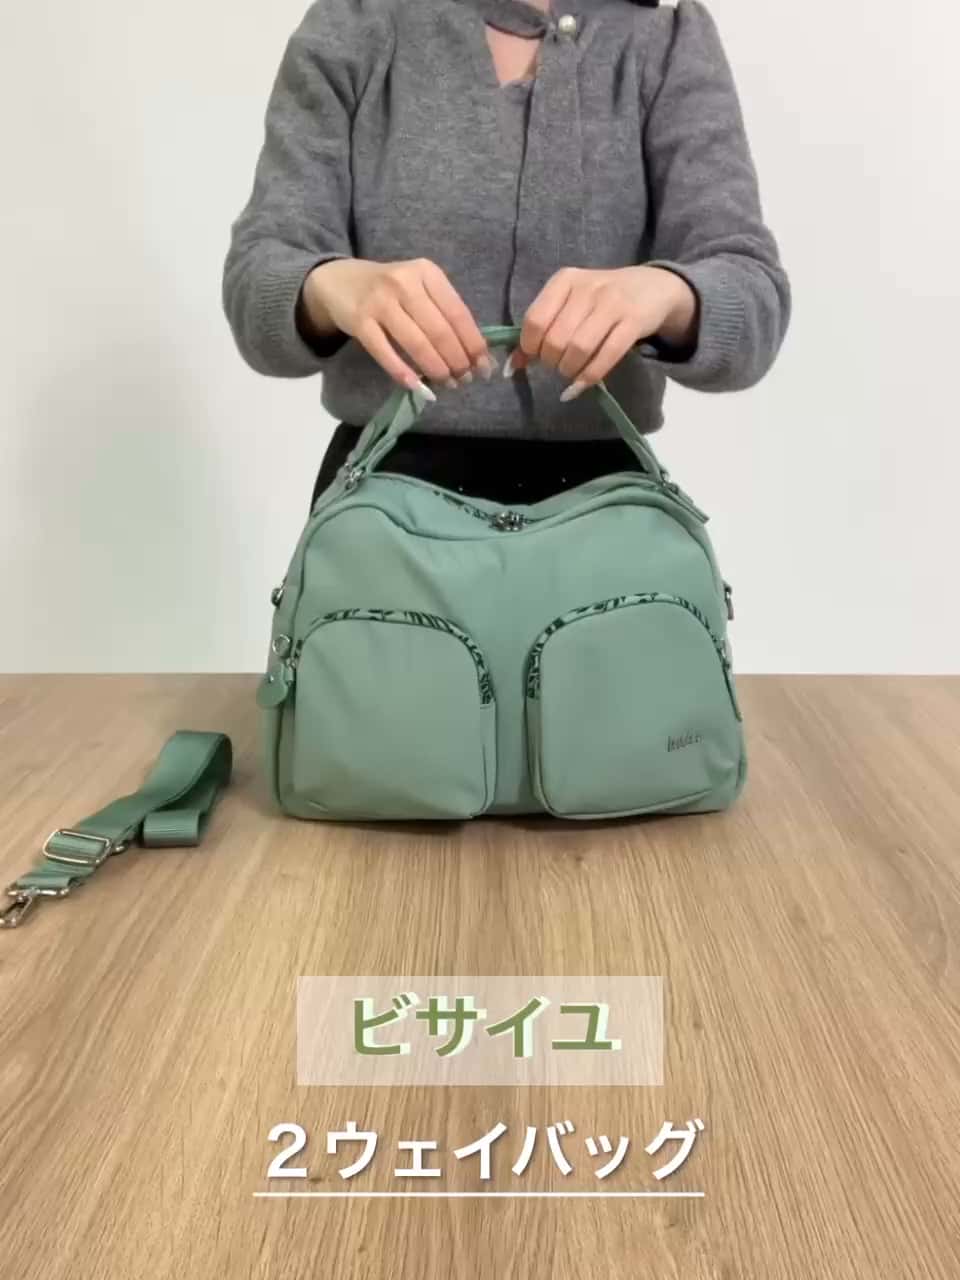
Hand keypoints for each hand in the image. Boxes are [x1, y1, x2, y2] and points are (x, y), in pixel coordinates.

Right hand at [303, 257, 495, 398]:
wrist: (339, 281)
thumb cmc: (389, 290)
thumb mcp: (419, 288)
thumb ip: (443, 312)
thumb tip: (474, 354)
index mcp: (426, 272)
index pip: (458, 313)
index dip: (473, 344)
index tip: (483, 368)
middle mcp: (404, 282)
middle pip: (440, 331)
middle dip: (457, 361)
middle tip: (464, 380)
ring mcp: (380, 302)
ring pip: (417, 343)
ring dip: (436, 369)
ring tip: (447, 384)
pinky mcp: (360, 321)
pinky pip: (385, 353)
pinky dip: (403, 373)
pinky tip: (417, 387)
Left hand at [506, 266, 698, 399]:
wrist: (652, 288)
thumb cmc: (601, 300)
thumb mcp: (569, 305)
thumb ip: (541, 330)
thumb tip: (511, 366)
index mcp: (565, 280)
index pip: (534, 321)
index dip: (530, 347)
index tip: (536, 357)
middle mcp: (587, 288)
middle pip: (555, 339)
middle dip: (551, 362)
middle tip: (557, 365)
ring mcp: (612, 303)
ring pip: (579, 349)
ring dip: (569, 370)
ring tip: (570, 372)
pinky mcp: (634, 322)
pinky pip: (606, 357)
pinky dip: (589, 377)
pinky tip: (579, 386)